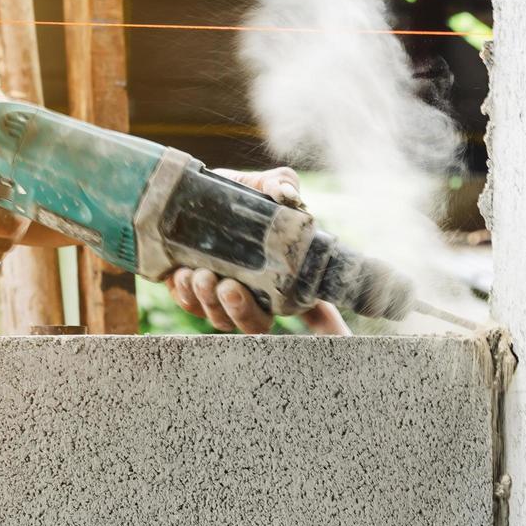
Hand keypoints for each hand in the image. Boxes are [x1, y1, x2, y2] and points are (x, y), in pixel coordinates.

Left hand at [164, 167, 350, 334]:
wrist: (184, 192)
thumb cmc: (233, 193)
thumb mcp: (258, 186)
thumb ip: (278, 185)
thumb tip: (287, 193)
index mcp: (282, 277)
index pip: (317, 312)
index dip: (333, 331)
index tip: (343, 341)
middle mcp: (256, 295)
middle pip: (258, 325)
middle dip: (242, 312)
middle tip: (229, 287)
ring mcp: (222, 299)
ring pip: (220, 318)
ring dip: (209, 301)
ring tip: (201, 275)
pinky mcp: (191, 294)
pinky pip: (190, 306)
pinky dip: (186, 294)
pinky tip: (182, 276)